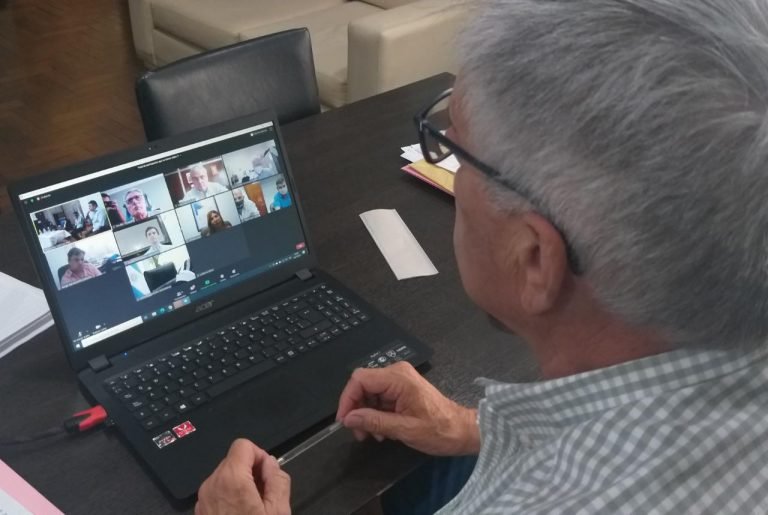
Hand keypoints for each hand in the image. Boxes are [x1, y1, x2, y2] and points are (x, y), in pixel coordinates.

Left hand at [195, 439, 290, 514]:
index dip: (259, 455)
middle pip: (234, 460)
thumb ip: (278, 480)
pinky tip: (240, 512)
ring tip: (253, 506)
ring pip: (225, 476)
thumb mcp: (278, 511)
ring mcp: (203, 498)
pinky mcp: (200, 509)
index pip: (243, 445)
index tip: (267, 473)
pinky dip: (229, 496)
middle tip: (264, 494)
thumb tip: (271, 464)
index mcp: (231, 479)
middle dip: (251, 471)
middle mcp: (212, 484)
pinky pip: (216, 491)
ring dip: (241, 484)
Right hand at [336, 361, 478, 455]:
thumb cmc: (439, 430)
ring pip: (369, 392)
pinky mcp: (402, 388)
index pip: (360, 379)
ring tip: (374, 435)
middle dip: (357, 409)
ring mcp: (400, 380)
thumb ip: (374, 421)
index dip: (347, 399)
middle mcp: (397, 373)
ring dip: (367, 414)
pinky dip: (376, 413)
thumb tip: (349, 418)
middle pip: (363, 385)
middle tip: (360, 433)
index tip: (345, 421)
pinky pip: (380, 397)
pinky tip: (383, 430)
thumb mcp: (404, 429)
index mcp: (398, 378)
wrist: (462, 430)